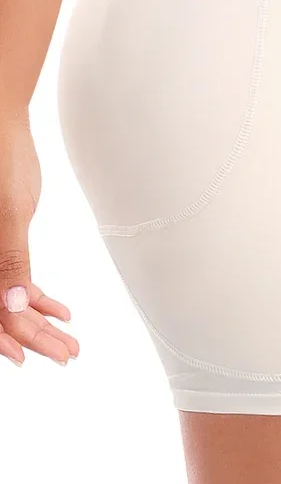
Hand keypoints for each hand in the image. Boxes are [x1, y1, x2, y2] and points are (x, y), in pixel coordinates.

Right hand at [0, 113, 78, 366]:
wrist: (2, 125)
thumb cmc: (1, 161)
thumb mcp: (10, 213)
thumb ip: (9, 260)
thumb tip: (10, 307)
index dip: (1, 338)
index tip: (25, 359)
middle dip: (31, 336)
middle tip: (66, 355)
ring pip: (9, 300)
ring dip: (39, 322)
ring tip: (72, 342)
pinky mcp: (1, 245)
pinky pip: (15, 280)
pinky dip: (37, 298)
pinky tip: (64, 311)